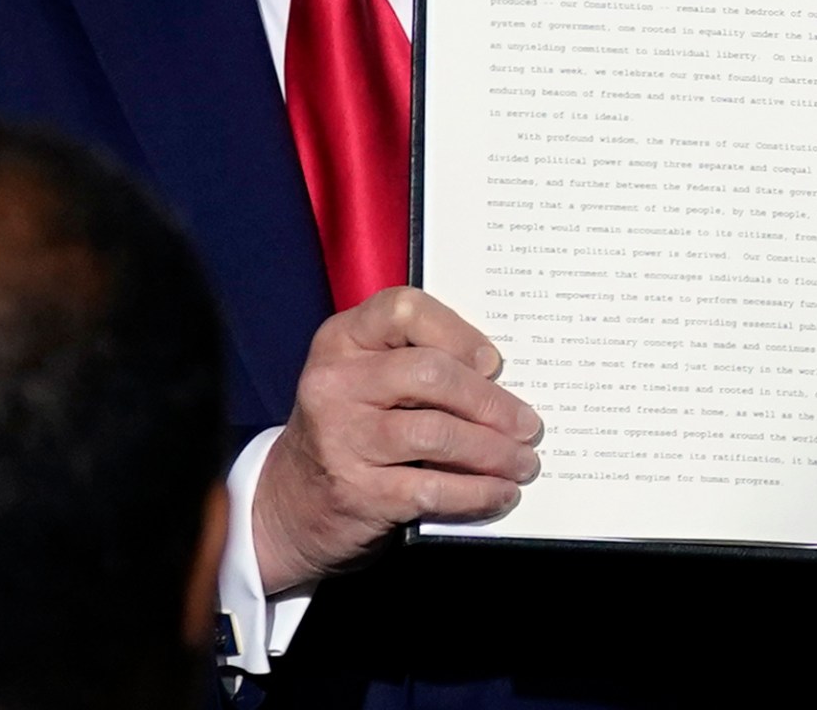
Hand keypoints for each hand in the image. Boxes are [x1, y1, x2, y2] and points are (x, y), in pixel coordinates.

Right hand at [251, 287, 541, 592]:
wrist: (289, 505)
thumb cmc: (348, 430)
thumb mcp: (363, 381)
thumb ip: (413, 364)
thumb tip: (501, 380)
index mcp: (341, 341)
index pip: (403, 310)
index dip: (456, 332)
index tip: (492, 362)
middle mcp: (334, 383)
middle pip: (430, 375)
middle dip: (490, 402)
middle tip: (527, 424)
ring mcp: (342, 438)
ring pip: (438, 433)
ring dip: (494, 451)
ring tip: (524, 461)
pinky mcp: (357, 491)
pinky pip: (433, 488)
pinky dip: (478, 492)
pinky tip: (500, 493)